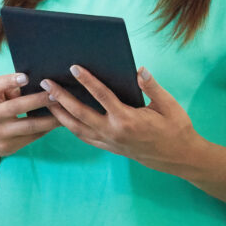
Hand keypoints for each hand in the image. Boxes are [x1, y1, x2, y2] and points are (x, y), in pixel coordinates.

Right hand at [0, 69, 55, 157]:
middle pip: (16, 107)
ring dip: (49, 119)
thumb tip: (36, 83)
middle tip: (55, 94)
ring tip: (64, 110)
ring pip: (28, 126)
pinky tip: (58, 122)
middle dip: (38, 100)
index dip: (10, 81)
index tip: (26, 77)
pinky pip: (32, 137)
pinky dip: (46, 129)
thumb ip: (9, 87)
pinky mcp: (7, 146)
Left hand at [42, 65, 206, 175]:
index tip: (73, 67)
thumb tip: (139, 69)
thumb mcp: (169, 104)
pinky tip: (62, 118)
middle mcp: (114, 132)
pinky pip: (85, 137)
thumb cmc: (176, 128)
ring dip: (60, 114)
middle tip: (46, 83)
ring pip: (77, 129)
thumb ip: (152, 87)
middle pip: (80, 113)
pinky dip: (71, 127)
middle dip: (61, 97)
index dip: (87, 81)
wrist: (179, 157)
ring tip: (47, 100)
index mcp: (128, 119)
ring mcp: (109, 142)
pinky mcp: (110, 148)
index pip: (102, 96)